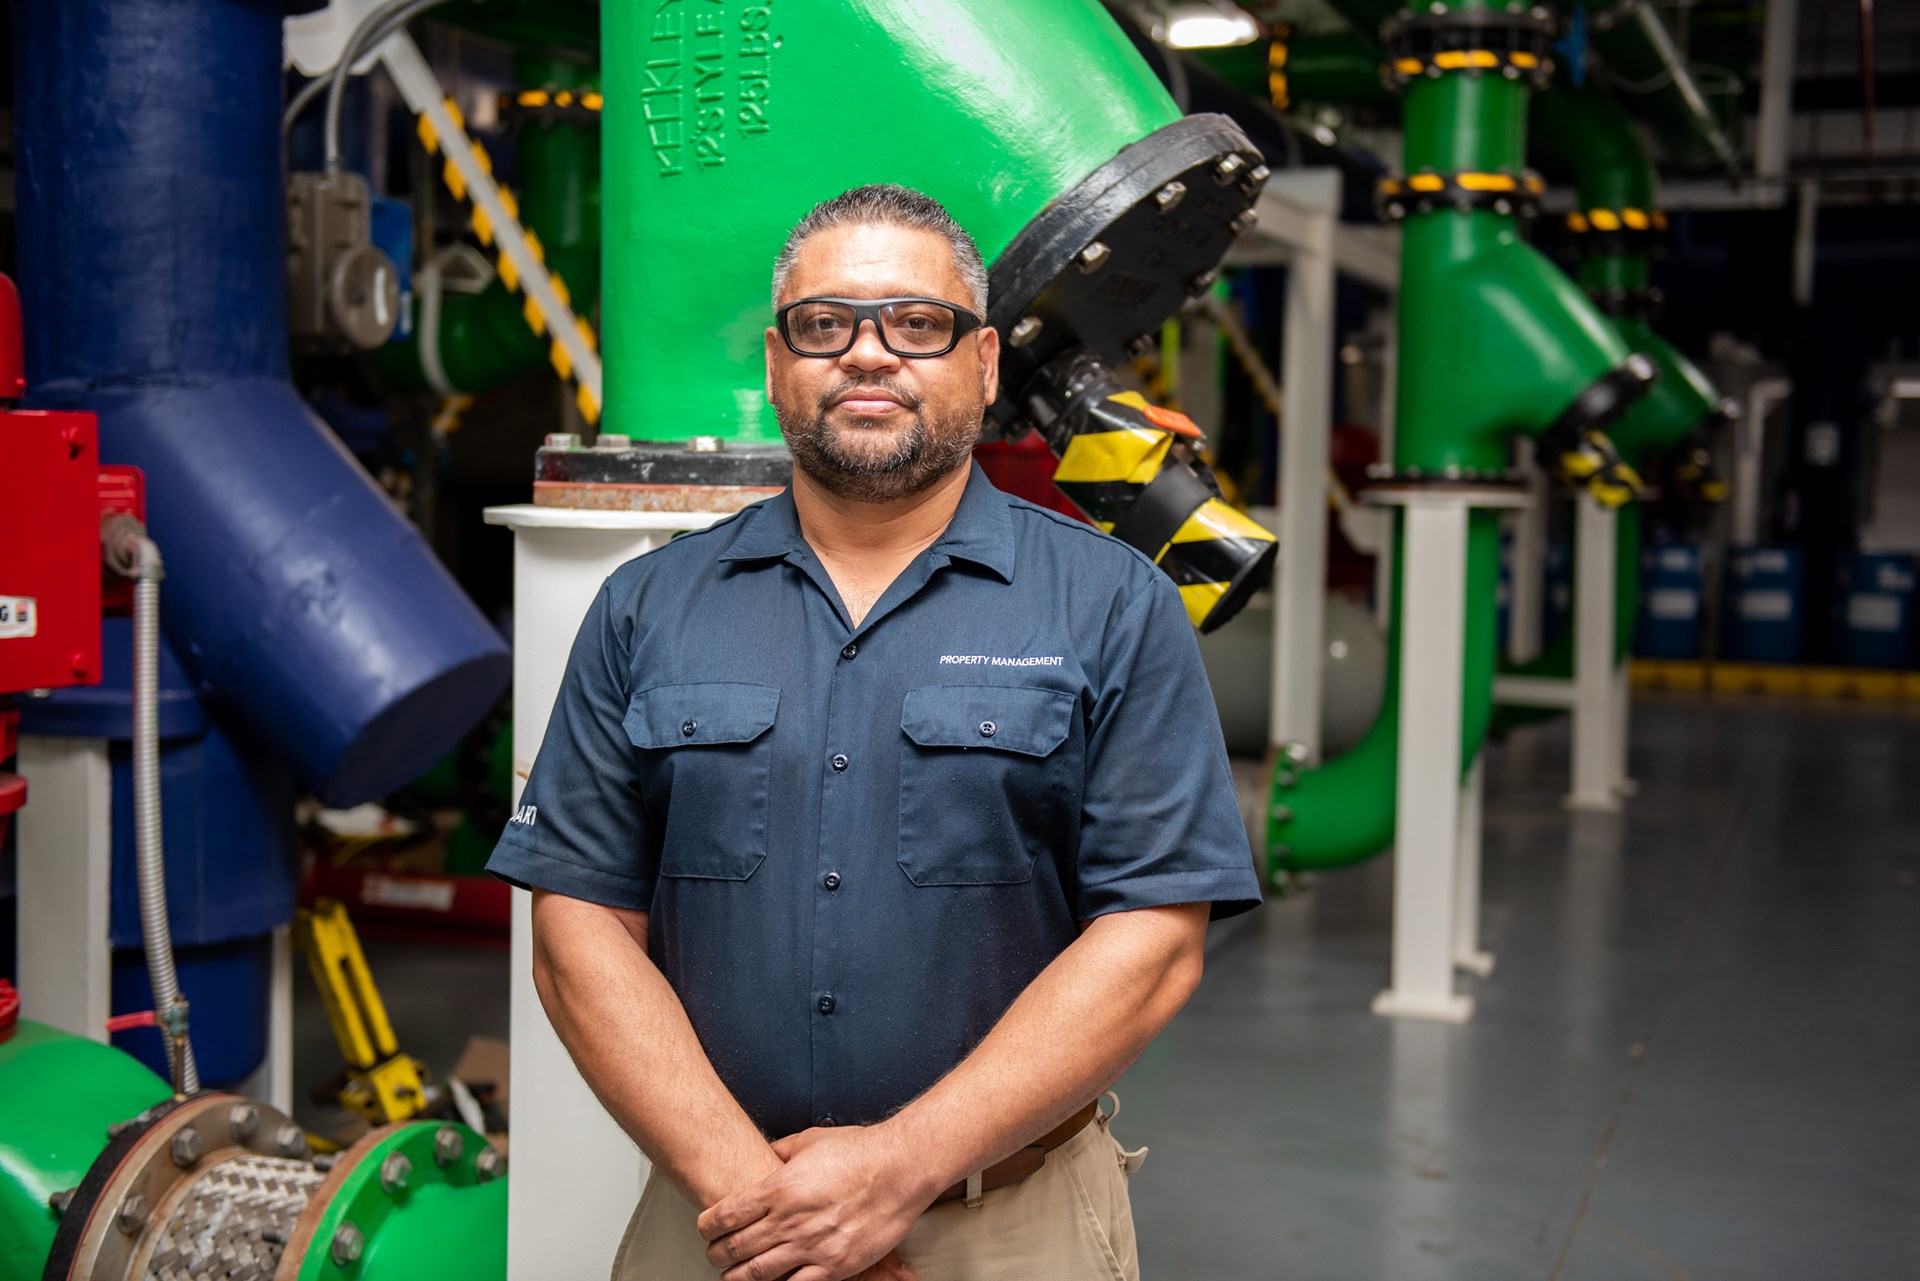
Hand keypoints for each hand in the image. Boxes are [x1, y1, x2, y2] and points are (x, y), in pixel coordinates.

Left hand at [697, 1124, 931, 1280]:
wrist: (900, 1169)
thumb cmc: (860, 1152)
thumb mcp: (811, 1140)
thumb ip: (782, 1151)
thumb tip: (766, 1155)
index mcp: (779, 1187)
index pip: (726, 1214)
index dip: (707, 1225)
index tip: (705, 1228)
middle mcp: (790, 1219)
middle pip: (735, 1247)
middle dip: (716, 1254)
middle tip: (714, 1254)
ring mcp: (811, 1245)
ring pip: (758, 1274)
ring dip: (737, 1277)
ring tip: (731, 1276)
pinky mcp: (834, 1266)